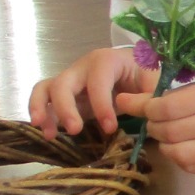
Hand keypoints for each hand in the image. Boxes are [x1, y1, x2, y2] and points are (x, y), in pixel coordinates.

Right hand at [28, 47, 152, 139]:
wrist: (135, 68)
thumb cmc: (143, 73)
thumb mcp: (153, 81)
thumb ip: (147, 95)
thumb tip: (127, 104)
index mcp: (106, 60)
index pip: (98, 82)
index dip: (101, 106)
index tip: (110, 128)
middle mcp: (82, 67)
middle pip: (64, 83)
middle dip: (66, 108)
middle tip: (75, 130)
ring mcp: (71, 79)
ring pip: (46, 88)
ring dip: (42, 108)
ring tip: (47, 132)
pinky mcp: (65, 93)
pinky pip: (46, 99)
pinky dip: (43, 114)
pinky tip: (48, 134)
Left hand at [141, 79, 194, 173]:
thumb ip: (164, 97)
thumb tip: (122, 102)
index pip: (168, 108)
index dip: (148, 111)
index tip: (147, 109)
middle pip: (171, 133)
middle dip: (154, 128)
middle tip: (155, 123)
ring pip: (178, 155)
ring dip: (165, 146)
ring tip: (168, 136)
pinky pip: (190, 167)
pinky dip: (179, 158)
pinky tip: (184, 147)